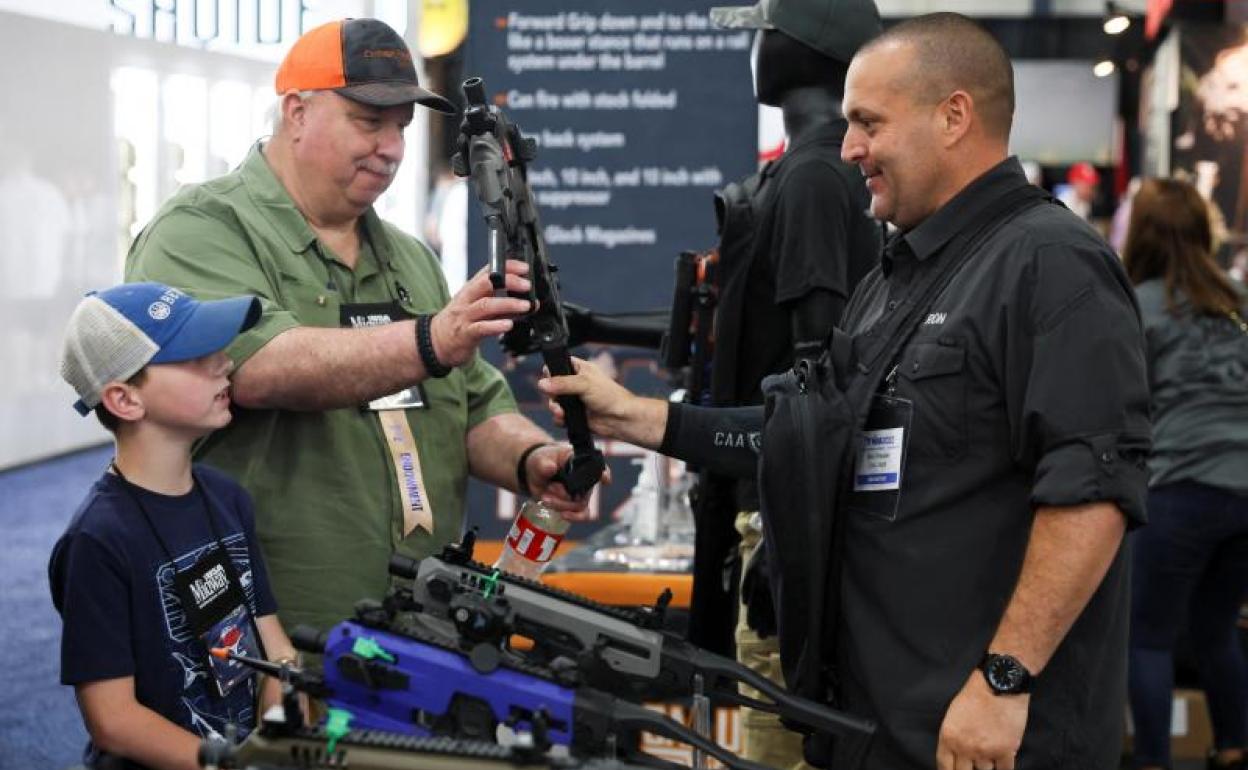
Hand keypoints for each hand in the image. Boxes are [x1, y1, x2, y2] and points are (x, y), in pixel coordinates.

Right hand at [430, 260, 532, 368]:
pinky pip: (481, 328)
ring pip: (485, 305)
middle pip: (486, 283)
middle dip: (508, 281)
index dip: (507, 267)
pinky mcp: (465, 333)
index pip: (488, 271)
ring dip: (508, 304)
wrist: (436, 341)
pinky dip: (496, 325)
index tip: (524, 268)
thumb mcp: (478, 307)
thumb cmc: (461, 322)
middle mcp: (467, 299)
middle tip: (526, 285)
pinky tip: (508, 325)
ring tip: (525, 305)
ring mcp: (465, 316)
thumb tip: (528, 302)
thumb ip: (501, 304)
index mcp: (471, 289)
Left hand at [522, 443, 610, 519]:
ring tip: (545, 498)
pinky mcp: (572, 504)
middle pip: (585, 492)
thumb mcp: (540, 459)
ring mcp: (579, 493)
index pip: (596, 467)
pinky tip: (563, 516)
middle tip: (550, 487)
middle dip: (565, 495)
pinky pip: (579, 515)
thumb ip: (543, 464)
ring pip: (579, 506)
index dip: (603, 474)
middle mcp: (584, 479)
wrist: (534, 475)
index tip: (605, 479)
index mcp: (579, 462)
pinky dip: (572, 517)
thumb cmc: (542, 461)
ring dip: (561, 505)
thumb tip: (550, 468)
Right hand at [537, 357, 664, 447]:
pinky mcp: (573, 415)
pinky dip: (560, 419)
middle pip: (551, 386)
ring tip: (562, 412)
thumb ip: (563, 383)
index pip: (558, 365)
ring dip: (555, 408)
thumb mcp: (585, 384)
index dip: (551, 371)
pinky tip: (566, 419)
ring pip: (553, 402)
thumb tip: (543, 383)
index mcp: (579, 369)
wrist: (619, 419)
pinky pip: (558, 417)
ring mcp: (573, 400)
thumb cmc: (610, 396)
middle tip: (557, 397)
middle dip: (552, 394)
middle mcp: (574, 384)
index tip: (550, 378)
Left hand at [936, 670, 1028, 769]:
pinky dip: (1003, 769)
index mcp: (948, 738)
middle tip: (973, 765)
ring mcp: (985, 751)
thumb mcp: (953, 717)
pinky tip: (1002, 763)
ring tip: (988, 758)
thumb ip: (952, 738)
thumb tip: (955, 757)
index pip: (944, 767)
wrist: (998, 685)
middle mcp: (965, 748)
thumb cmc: (975, 697)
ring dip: (987, 768)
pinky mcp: (1005, 751)